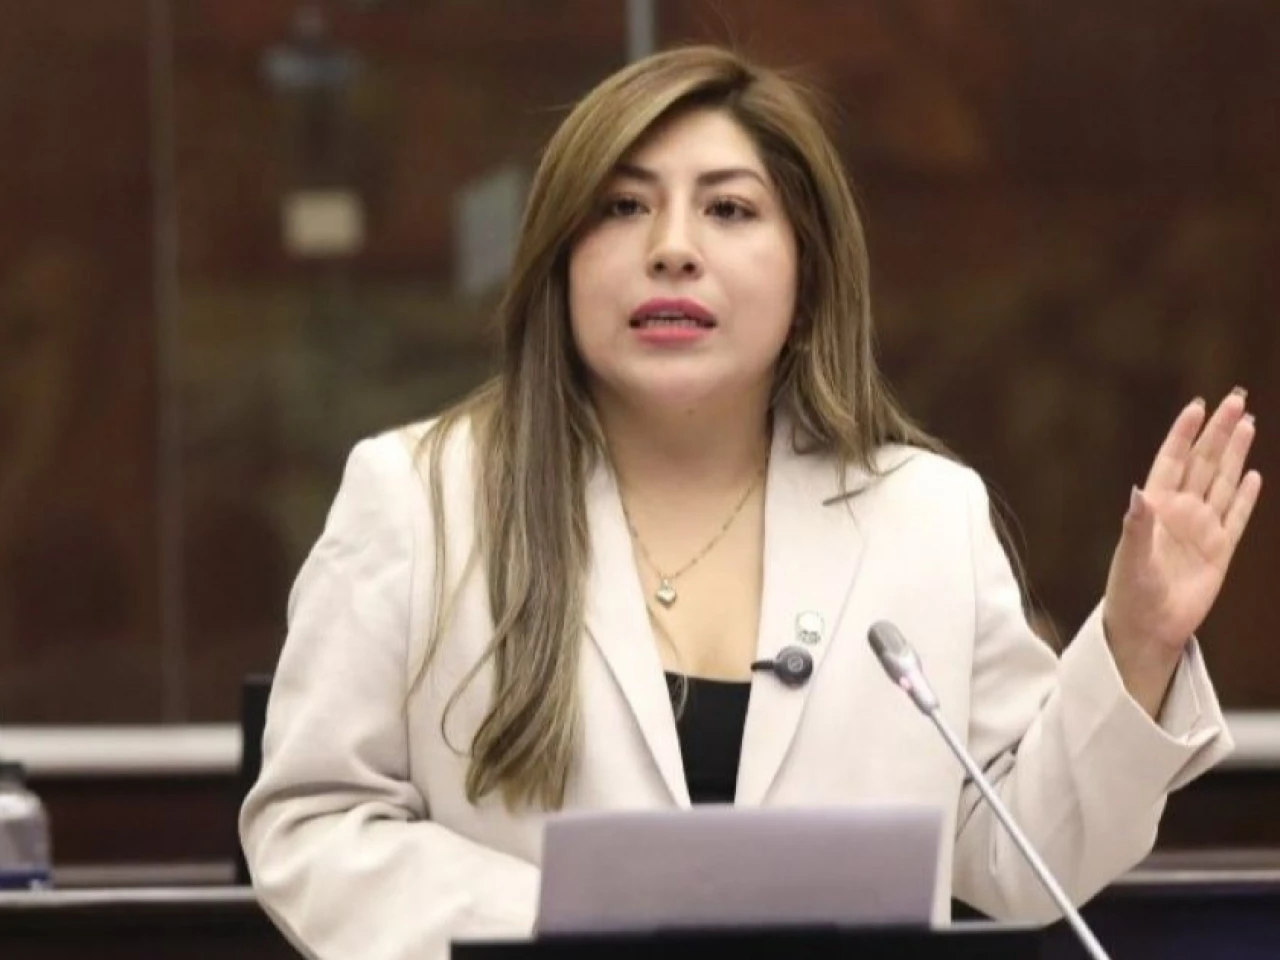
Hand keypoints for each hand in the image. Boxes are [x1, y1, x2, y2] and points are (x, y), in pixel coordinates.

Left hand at [1102, 389, 1261, 713]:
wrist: (1148, 629)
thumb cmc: (1129, 594)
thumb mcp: (1129, 560)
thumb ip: (1136, 526)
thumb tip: (1138, 492)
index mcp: (1155, 508)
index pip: (1173, 460)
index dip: (1185, 433)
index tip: (1198, 404)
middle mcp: (1180, 512)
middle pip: (1204, 462)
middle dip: (1219, 431)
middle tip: (1236, 397)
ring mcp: (1202, 529)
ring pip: (1223, 482)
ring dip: (1234, 453)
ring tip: (1246, 423)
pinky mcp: (1220, 551)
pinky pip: (1237, 516)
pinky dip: (1246, 496)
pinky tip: (1253, 474)